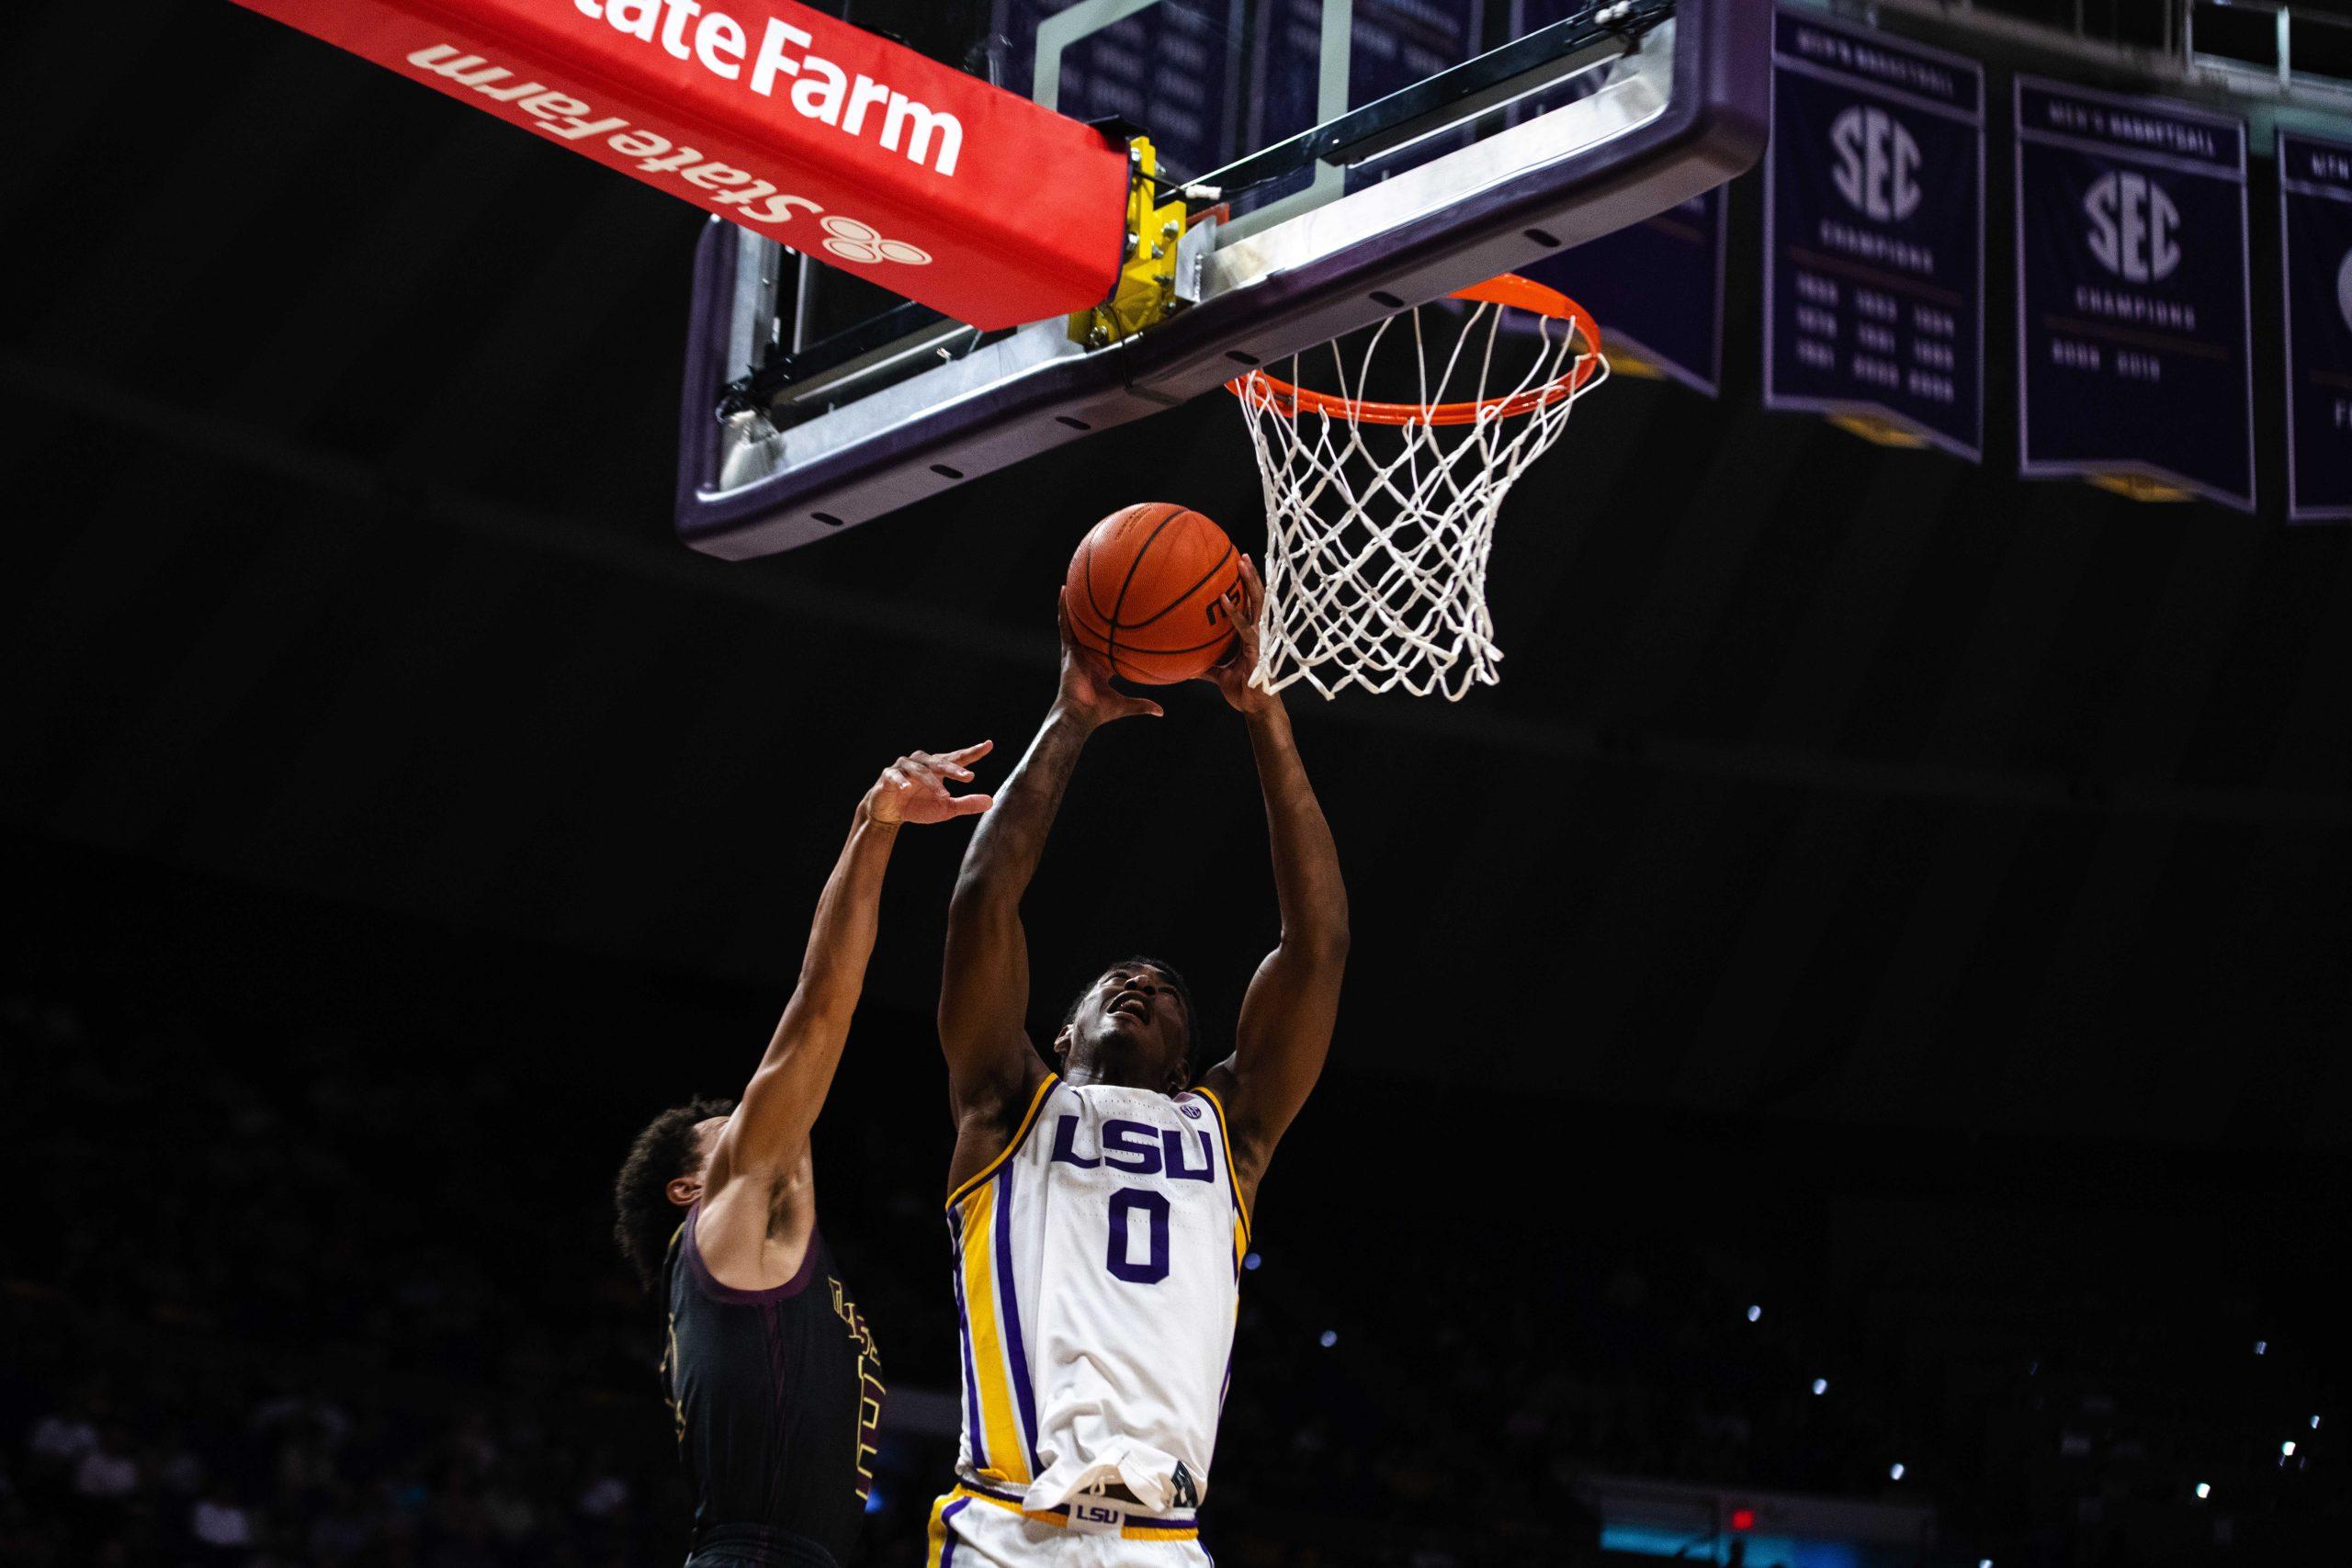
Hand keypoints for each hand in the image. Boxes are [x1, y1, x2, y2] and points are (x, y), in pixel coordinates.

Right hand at [867, 742, 994, 824]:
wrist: (889, 813)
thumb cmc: (918, 806)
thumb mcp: (945, 809)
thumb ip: (966, 804)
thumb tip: (990, 801)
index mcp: (937, 767)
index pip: (957, 758)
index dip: (972, 752)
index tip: (989, 745)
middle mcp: (922, 762)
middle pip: (940, 762)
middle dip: (954, 769)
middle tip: (969, 777)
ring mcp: (904, 768)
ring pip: (921, 771)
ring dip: (933, 783)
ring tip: (945, 795)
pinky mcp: (888, 776)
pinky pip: (895, 776)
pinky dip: (901, 781)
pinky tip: (907, 788)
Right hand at [1055, 591, 1164, 728]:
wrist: (1079, 713)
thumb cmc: (1099, 711)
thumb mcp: (1125, 704)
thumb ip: (1142, 705)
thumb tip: (1161, 712)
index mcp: (1099, 666)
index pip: (1104, 646)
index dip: (1109, 636)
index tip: (1116, 624)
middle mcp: (1086, 655)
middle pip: (1088, 630)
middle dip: (1089, 615)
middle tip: (1094, 593)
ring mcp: (1076, 651)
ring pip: (1074, 622)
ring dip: (1073, 604)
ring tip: (1074, 582)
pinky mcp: (1068, 648)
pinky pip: (1065, 623)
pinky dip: (1063, 607)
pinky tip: (1064, 589)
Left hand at [1195, 554, 1276, 713]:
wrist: (1256, 709)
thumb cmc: (1242, 691)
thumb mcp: (1218, 675)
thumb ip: (1205, 666)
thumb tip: (1185, 666)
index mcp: (1250, 634)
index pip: (1250, 604)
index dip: (1246, 586)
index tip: (1238, 567)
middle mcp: (1257, 632)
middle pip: (1256, 598)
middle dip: (1251, 576)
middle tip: (1242, 555)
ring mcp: (1259, 638)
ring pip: (1256, 604)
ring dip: (1249, 583)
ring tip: (1241, 563)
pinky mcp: (1256, 649)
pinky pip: (1244, 627)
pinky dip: (1233, 613)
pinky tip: (1222, 600)